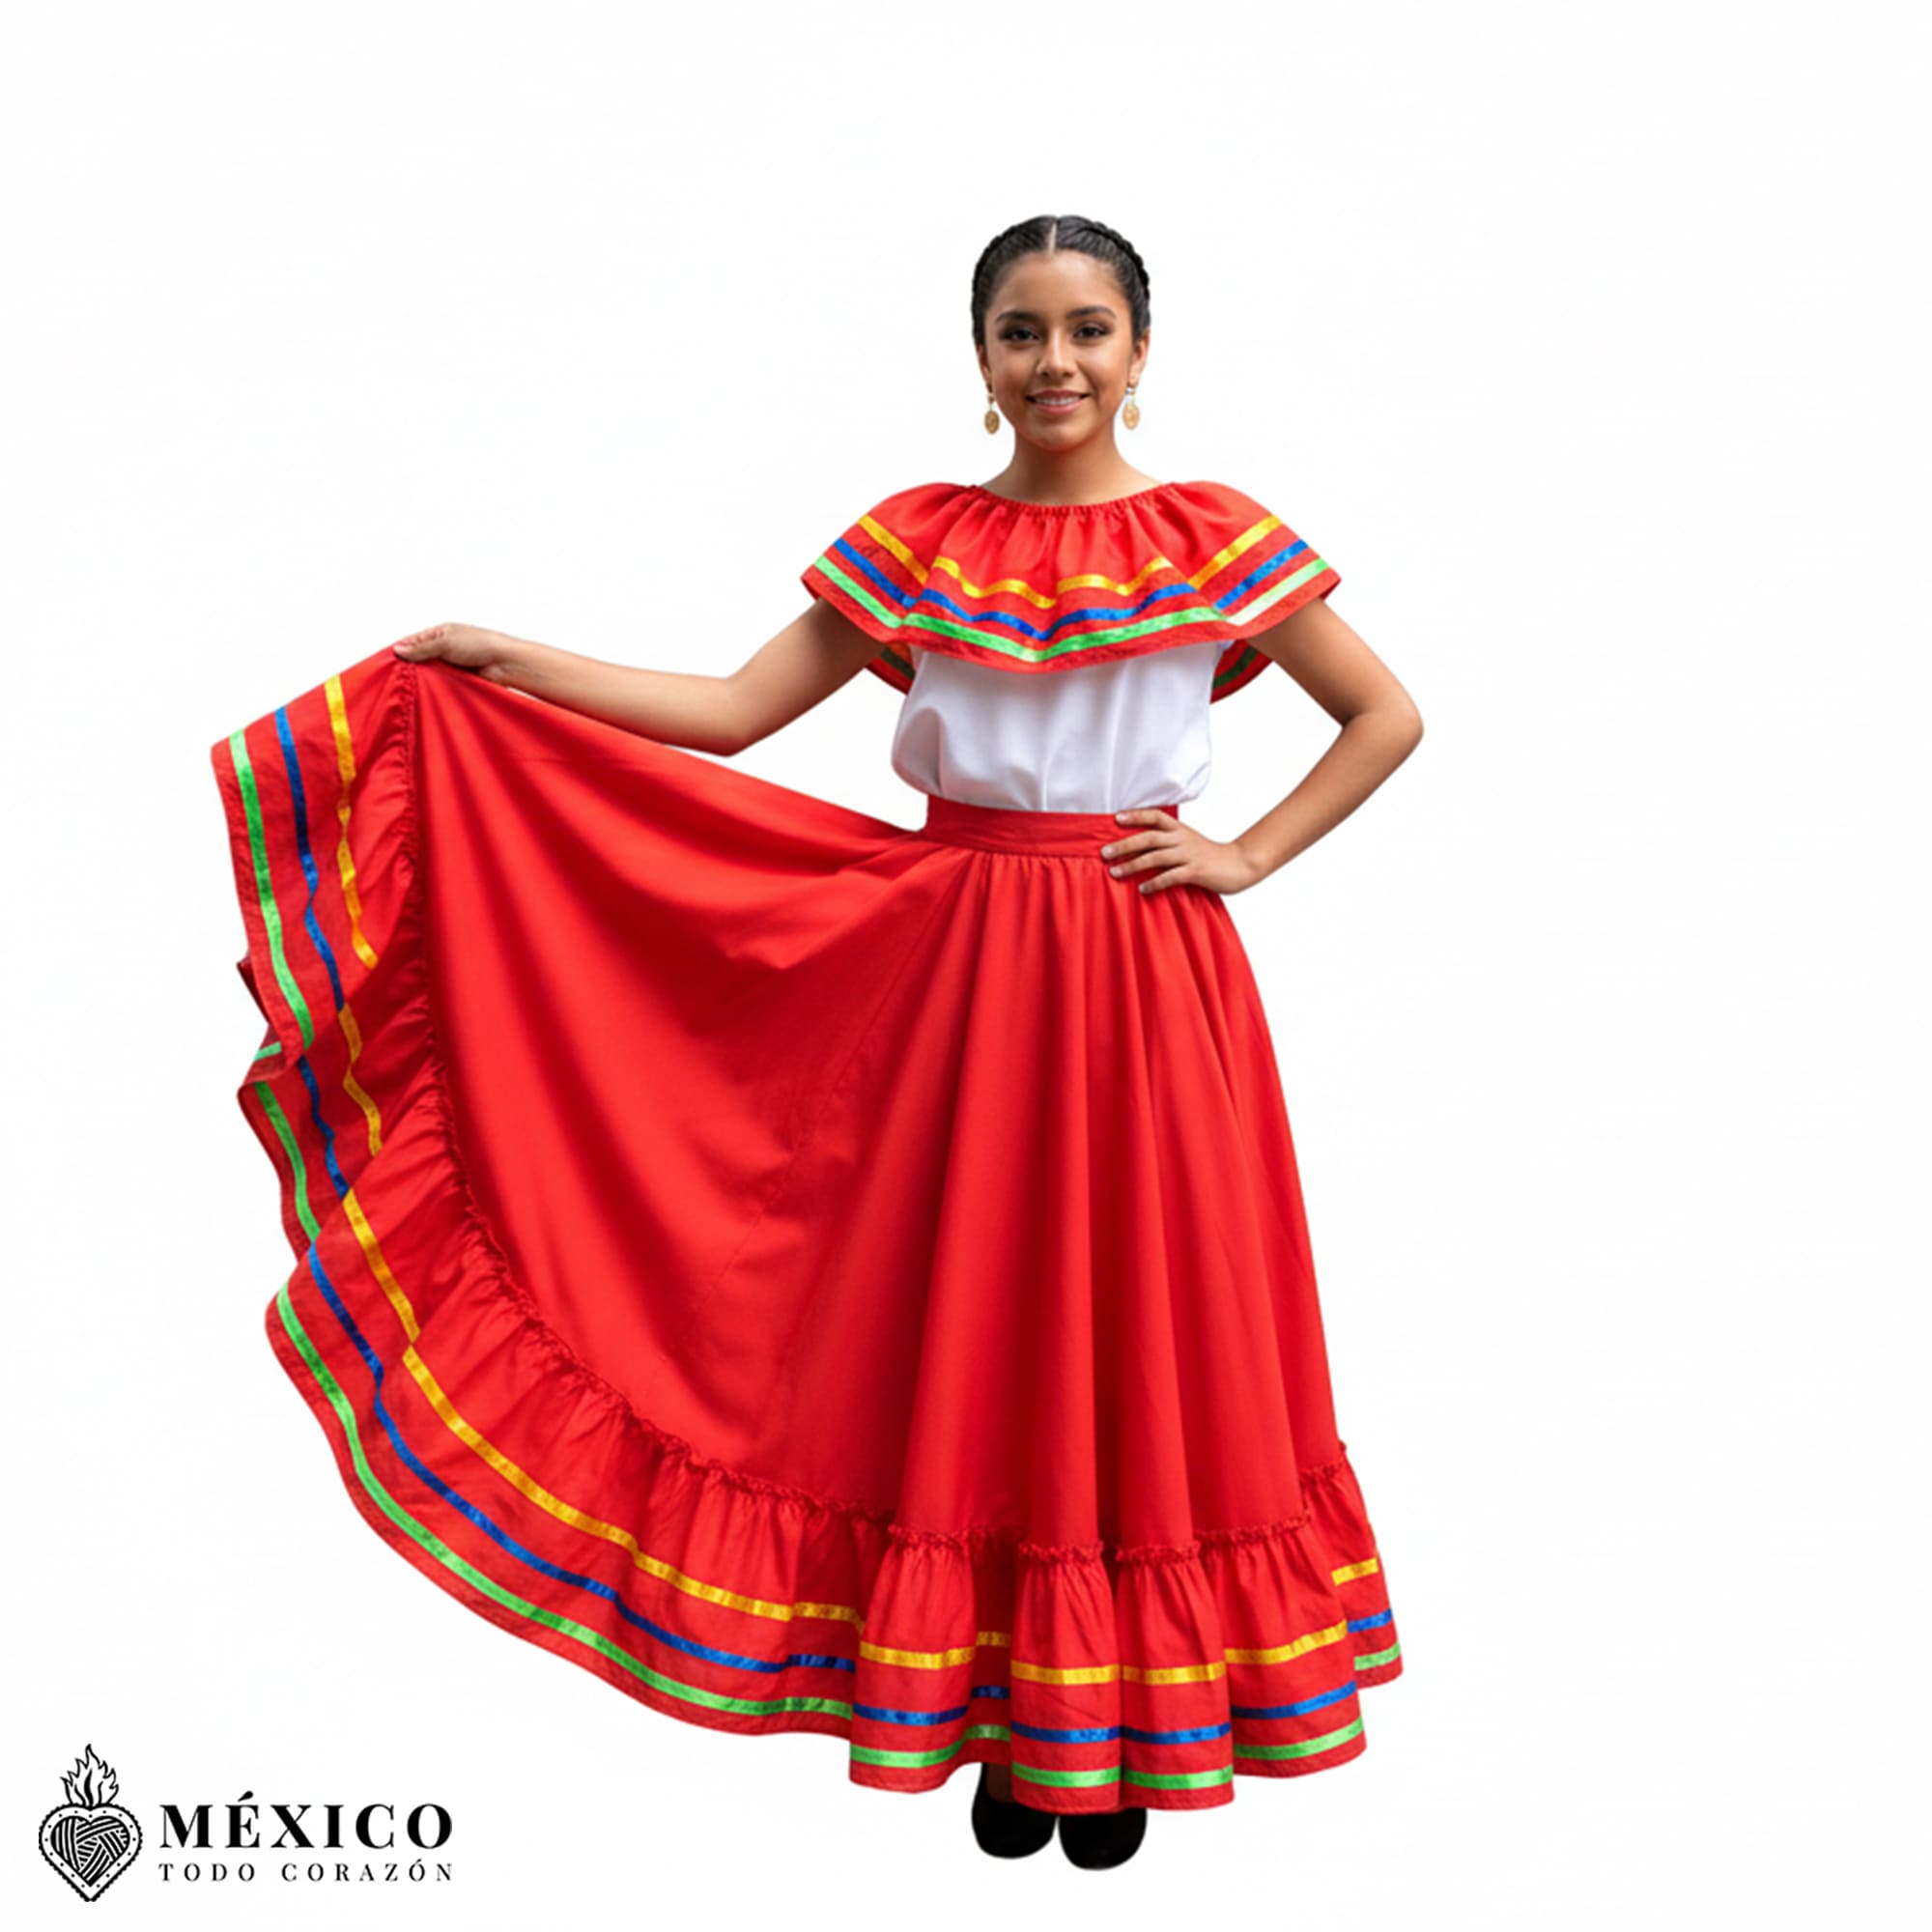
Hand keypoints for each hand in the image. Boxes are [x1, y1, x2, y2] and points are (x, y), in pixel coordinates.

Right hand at [390, 623, 515, 679]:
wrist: (505, 664)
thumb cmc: (480, 645)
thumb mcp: (445, 642)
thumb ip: (421, 648)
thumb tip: (398, 650)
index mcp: (439, 634)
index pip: (412, 642)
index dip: (399, 651)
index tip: (385, 663)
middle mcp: (442, 649)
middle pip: (418, 660)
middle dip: (408, 668)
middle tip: (393, 680)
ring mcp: (449, 666)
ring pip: (427, 675)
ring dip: (421, 681)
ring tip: (406, 690)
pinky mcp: (456, 681)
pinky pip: (439, 686)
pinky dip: (433, 690)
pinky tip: (423, 695)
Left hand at [1099, 809, 1265, 897]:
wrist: (1239, 864)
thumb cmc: (1209, 856)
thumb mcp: (1188, 841)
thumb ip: (1168, 841)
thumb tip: (1139, 846)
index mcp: (1180, 829)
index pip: (1155, 817)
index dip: (1136, 816)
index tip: (1116, 818)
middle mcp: (1182, 839)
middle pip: (1148, 837)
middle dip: (1124, 845)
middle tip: (1104, 853)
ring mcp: (1189, 855)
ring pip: (1156, 857)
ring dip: (1133, 865)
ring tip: (1115, 873)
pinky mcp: (1196, 872)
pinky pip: (1171, 876)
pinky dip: (1154, 882)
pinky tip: (1142, 889)